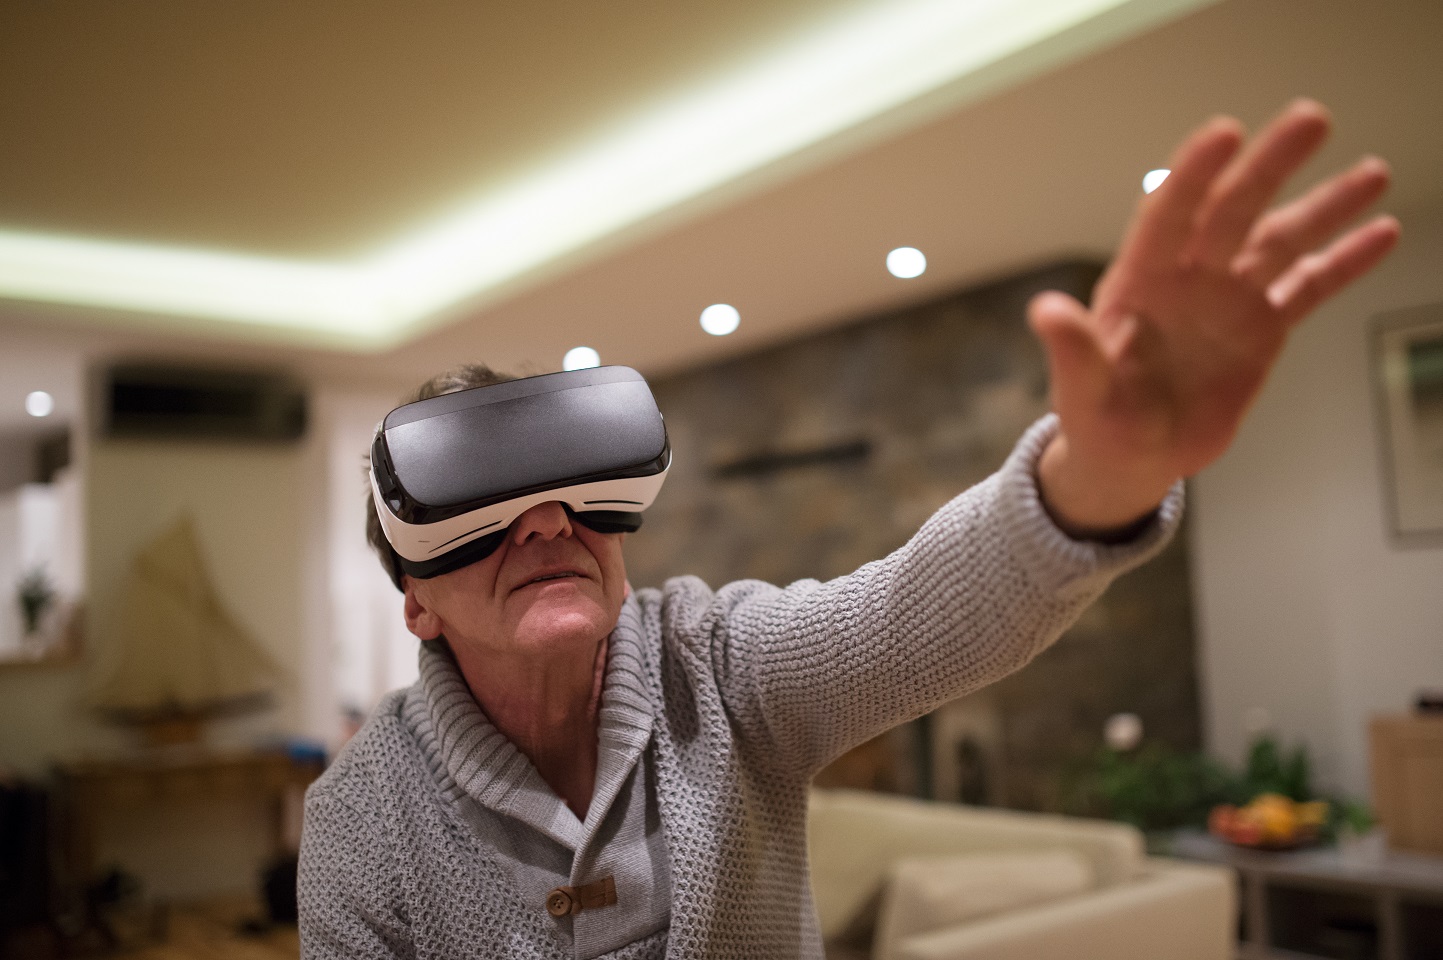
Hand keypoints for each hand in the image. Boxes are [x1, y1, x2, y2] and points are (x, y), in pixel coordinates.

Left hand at [1030, 99, 1399, 537]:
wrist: (1131, 459)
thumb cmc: (1097, 423)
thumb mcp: (1080, 394)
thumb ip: (1072, 352)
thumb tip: (1046, 311)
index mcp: (1138, 284)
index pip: (1167, 216)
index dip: (1193, 174)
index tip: (1225, 133)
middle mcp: (1187, 278)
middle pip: (1232, 210)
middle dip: (1269, 165)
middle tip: (1311, 119)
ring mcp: (1228, 299)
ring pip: (1280, 239)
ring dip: (1324, 206)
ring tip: (1371, 173)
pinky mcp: (1261, 328)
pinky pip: (1308, 286)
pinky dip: (1344, 261)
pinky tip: (1380, 233)